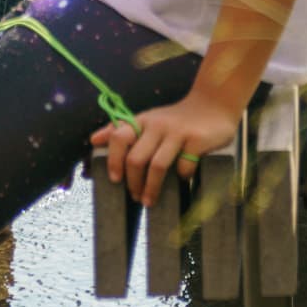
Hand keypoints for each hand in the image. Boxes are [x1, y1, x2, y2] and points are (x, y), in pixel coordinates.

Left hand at [97, 92, 240, 205]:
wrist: (213, 105)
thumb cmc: (175, 120)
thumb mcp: (147, 120)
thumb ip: (121, 130)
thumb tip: (93, 140)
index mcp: (143, 121)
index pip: (119, 137)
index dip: (113, 160)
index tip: (115, 179)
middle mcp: (158, 125)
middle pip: (136, 159)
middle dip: (132, 183)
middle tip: (135, 196)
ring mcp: (178, 132)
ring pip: (157, 166)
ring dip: (151, 188)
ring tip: (149, 201)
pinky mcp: (197, 140)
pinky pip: (183, 166)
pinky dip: (181, 177)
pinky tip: (182, 180)